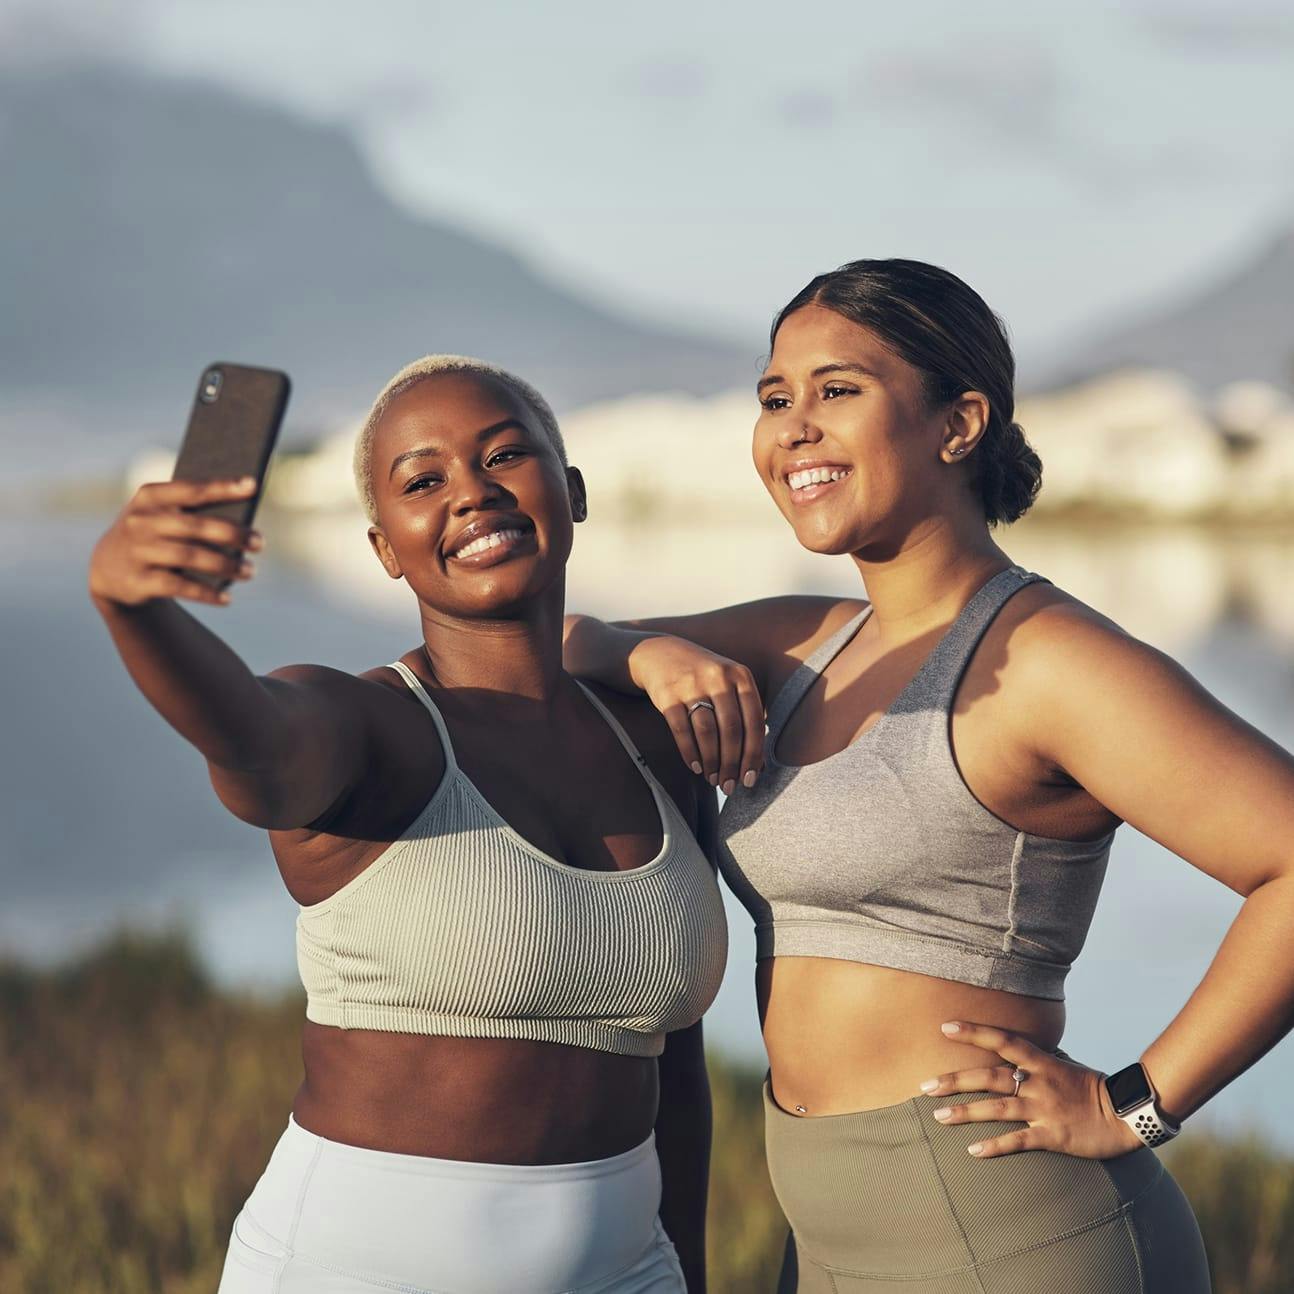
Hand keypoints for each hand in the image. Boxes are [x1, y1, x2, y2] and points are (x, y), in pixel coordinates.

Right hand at [89, 477, 261, 608]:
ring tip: (250, 571)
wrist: (108, 569)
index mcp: (149, 497)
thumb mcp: (162, 515)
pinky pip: (178, 587)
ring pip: (189, 557)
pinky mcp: (137, 581)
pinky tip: (226, 598)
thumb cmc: (153, 534)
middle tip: (259, 543)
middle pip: (195, 526)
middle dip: (233, 534)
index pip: (190, 490)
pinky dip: (206, 593)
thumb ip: (192, 511)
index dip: (222, 487)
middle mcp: (139, 521)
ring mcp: (136, 551)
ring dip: (225, 565)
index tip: (253, 486)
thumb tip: (243, 519)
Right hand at [626, 635, 763, 792]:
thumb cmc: (704, 679)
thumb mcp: (729, 685)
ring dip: (711, 762)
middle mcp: (718, 677)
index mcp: (741, 676)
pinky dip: (690, 753)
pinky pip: (681, 730)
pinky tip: (695, 767)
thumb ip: (745, 717)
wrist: (661, 654)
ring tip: (712, 779)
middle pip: (731, 730)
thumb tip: (758, 764)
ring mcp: (692, 685)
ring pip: (707, 733)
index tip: (750, 779)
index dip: (754, 754)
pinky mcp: (668, 694)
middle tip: (729, 786)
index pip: (754, 721)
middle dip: (731, 764)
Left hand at [919, 1021, 1143, 1159]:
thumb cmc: (1092, 1088)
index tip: (944, 1026)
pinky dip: (994, 1146)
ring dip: (964, 1113)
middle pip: (988, 1077)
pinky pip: (1017, 1141)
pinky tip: (972, 1151)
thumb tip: (1010, 1049)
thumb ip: (1036, 1060)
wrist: (1126, 1115)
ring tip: (937, 1116)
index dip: (974, 1031)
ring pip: (996, 1109)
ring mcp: (1043, 1109)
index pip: (1003, 1040)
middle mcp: (1038, 1083)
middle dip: (954, 1080)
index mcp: (1042, 1062)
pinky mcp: (1052, 1136)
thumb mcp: (1063, 1065)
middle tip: (923, 1085)